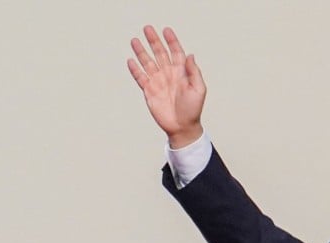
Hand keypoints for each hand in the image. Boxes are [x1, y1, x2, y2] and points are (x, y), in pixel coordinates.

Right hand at [127, 26, 205, 147]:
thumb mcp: (199, 90)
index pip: (176, 52)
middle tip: (147, 28)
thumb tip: (190, 55)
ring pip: (148, 62)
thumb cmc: (193, 109)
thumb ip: (194, 72)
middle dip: (154, 41)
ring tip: (134, 40)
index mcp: (182, 72)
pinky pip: (140, 77)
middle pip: (160, 53)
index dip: (172, 41)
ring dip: (141, 51)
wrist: (182, 127)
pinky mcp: (149, 91)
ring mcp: (158, 81)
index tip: (166, 30)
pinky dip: (135, 69)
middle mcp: (168, 74)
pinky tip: (131, 60)